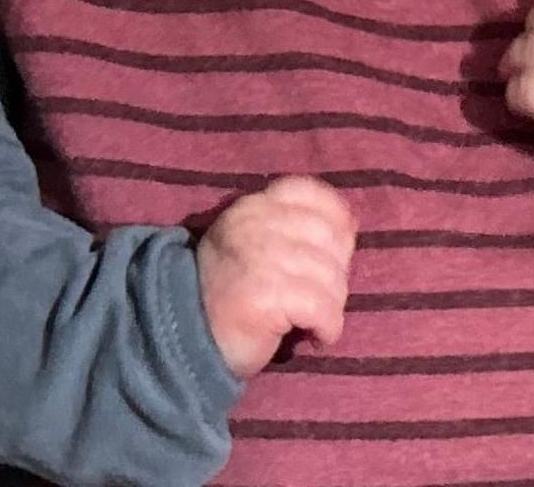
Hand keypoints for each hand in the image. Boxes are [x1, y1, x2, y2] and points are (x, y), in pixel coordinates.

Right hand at [195, 175, 354, 378]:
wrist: (185, 340)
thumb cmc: (229, 296)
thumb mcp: (250, 243)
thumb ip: (289, 228)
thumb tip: (348, 228)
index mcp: (253, 207)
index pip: (311, 193)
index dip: (337, 223)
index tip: (335, 255)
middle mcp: (256, 225)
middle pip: (330, 238)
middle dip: (336, 274)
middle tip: (320, 299)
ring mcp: (260, 259)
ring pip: (331, 277)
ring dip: (332, 306)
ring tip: (314, 321)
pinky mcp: (265, 297)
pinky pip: (322, 309)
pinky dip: (328, 328)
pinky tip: (316, 337)